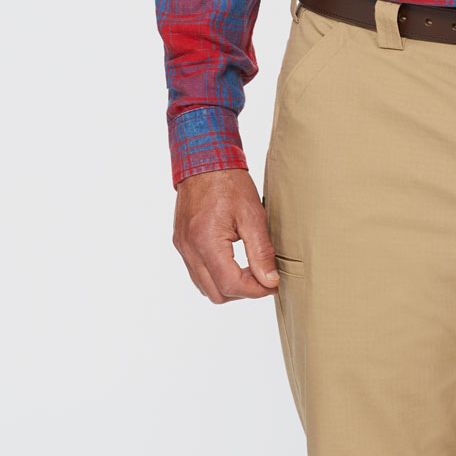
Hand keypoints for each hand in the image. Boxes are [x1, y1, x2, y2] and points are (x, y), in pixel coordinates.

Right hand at [172, 168, 279, 303]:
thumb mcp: (253, 216)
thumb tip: (269, 281)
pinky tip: (234, 261)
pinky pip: (198, 273)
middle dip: (243, 292)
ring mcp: (183, 247)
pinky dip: (217, 275)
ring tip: (249, 269)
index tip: (272, 284)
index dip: (256, 291)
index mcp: (206, 242)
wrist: (204, 161)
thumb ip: (261, 252)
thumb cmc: (229, 183)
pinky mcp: (182, 243)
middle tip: (262, 277)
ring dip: (229, 286)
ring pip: (205, 287)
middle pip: (217, 294)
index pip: (231, 285)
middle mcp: (190, 249)